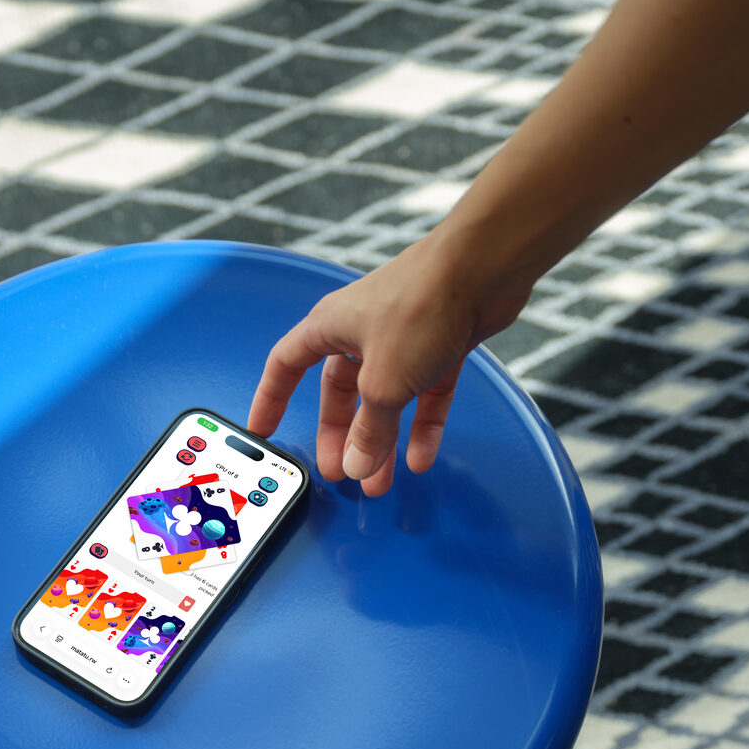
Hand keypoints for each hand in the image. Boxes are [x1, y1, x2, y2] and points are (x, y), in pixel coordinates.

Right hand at [248, 231, 530, 495]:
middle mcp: (361, 331)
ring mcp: (402, 338)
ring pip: (384, 400)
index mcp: (330, 327)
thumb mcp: (384, 382)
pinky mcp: (440, 344)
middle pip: (341, 394)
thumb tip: (357, 463)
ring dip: (381, 440)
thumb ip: (369, 429)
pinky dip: (421, 426)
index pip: (285, 366)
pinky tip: (420, 457)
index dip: (271, 400)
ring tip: (379, 479)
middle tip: (339, 471)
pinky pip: (424, 395)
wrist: (484, 268)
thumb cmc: (422, 303)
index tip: (264, 429)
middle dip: (341, 436)